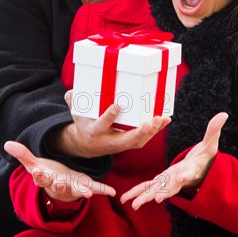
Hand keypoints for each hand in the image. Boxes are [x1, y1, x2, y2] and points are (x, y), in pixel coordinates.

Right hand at [5, 141, 115, 201]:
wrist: (60, 184)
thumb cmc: (47, 173)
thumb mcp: (34, 163)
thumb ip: (23, 154)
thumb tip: (6, 143)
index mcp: (46, 178)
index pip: (40, 177)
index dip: (39, 176)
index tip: (37, 173)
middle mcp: (59, 185)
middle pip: (58, 186)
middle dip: (59, 185)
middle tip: (60, 182)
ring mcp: (73, 186)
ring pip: (76, 189)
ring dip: (81, 191)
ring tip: (87, 194)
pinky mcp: (84, 185)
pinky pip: (94, 188)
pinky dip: (103, 190)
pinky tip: (112, 192)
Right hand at [46, 90, 171, 158]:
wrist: (87, 144)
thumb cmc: (84, 123)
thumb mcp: (76, 113)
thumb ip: (73, 101)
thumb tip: (72, 91)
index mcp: (95, 132)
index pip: (102, 125)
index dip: (109, 116)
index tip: (117, 105)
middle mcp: (109, 141)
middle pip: (126, 139)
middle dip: (139, 132)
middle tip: (150, 121)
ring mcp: (121, 144)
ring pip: (139, 141)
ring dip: (152, 131)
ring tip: (162, 118)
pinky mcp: (130, 143)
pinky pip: (145, 139)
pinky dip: (156, 130)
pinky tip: (165, 119)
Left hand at [120, 112, 227, 209]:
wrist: (201, 171)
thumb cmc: (205, 158)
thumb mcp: (210, 143)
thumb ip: (214, 130)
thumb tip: (224, 114)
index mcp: (190, 170)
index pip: (187, 173)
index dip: (183, 176)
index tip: (180, 178)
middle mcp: (178, 180)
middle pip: (170, 187)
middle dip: (163, 193)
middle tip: (155, 199)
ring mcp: (169, 182)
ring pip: (156, 190)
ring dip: (145, 197)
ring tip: (134, 205)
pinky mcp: (161, 182)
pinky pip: (148, 188)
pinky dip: (138, 192)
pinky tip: (126, 199)